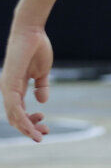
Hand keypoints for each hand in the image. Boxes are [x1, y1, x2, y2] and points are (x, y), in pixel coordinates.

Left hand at [2, 23, 52, 141]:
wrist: (31, 32)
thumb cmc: (37, 48)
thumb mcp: (42, 72)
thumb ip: (42, 87)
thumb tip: (42, 102)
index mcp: (15, 88)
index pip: (19, 112)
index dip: (31, 123)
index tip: (45, 127)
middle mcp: (8, 90)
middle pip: (14, 118)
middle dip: (29, 129)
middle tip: (45, 134)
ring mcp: (7, 87)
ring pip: (13, 116)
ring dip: (26, 128)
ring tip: (39, 135)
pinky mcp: (9, 83)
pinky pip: (13, 106)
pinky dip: (21, 118)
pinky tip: (30, 125)